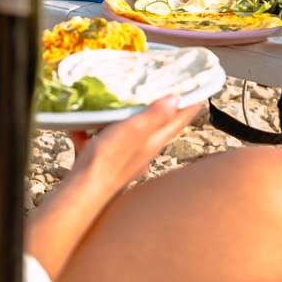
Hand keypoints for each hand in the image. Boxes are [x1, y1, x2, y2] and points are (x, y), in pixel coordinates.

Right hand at [67, 98, 202, 191]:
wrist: (81, 191)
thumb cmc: (108, 161)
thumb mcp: (133, 131)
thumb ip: (154, 116)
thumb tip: (176, 99)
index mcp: (152, 143)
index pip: (177, 121)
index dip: (190, 105)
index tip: (201, 91)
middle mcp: (142, 152)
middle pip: (158, 127)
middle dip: (163, 109)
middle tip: (168, 90)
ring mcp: (123, 158)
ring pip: (130, 134)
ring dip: (129, 119)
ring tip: (125, 101)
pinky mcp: (103, 162)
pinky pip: (101, 142)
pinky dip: (93, 132)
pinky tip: (80, 125)